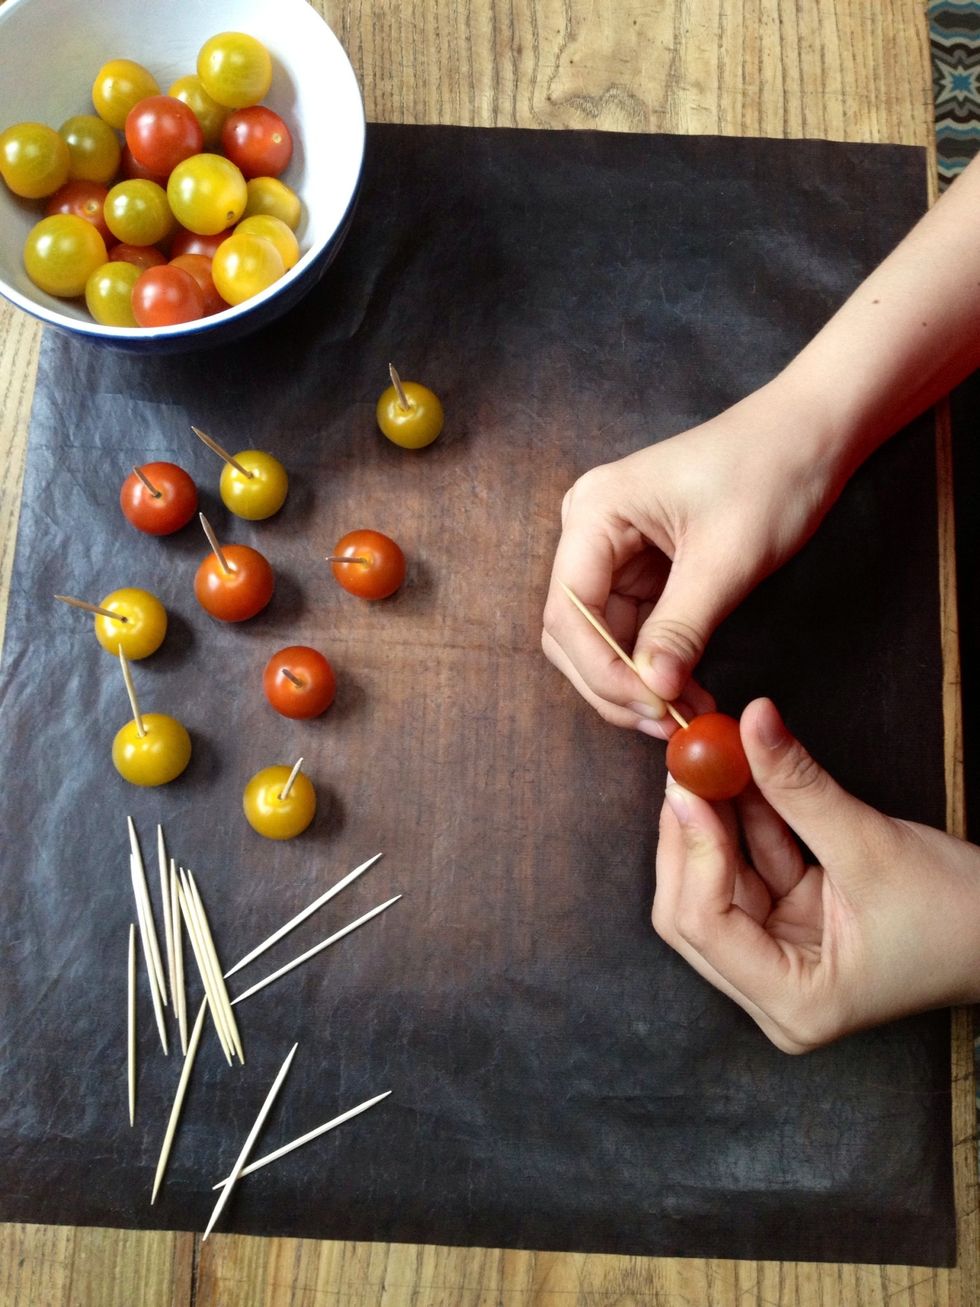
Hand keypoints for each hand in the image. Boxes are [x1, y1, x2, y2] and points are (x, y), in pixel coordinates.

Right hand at [542, 377, 843, 735]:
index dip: (602, 668)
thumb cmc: (770, 473)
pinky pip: (633, 631)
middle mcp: (590, 530)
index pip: (569, 610)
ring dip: (637, 683)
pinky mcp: (641, 569)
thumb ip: (682, 627)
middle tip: (665, 724)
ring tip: (684, 716)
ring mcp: (613, 551)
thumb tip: (653, 690)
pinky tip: (687, 692)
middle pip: (573, 631)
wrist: (809, 437)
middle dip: (614, 684)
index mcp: (596, 511)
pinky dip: (656, 666)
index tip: (651, 705)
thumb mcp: (727, 557)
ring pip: (601, 639)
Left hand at [653, 698, 979, 1051]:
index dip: (692, 850)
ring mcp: (780, 960)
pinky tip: (739, 774)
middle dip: (690, 834)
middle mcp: (775, 993)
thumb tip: (751, 720)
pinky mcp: (791, 927)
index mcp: (795, 1003)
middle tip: (688, 764)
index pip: (705, 926)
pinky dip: (745, 822)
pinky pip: (752, 869)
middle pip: (694, 909)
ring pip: (717, 882)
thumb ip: (800, 786)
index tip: (688, 784)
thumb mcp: (872, 846)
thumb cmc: (962, 916)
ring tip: (713, 755)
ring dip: (715, 818)